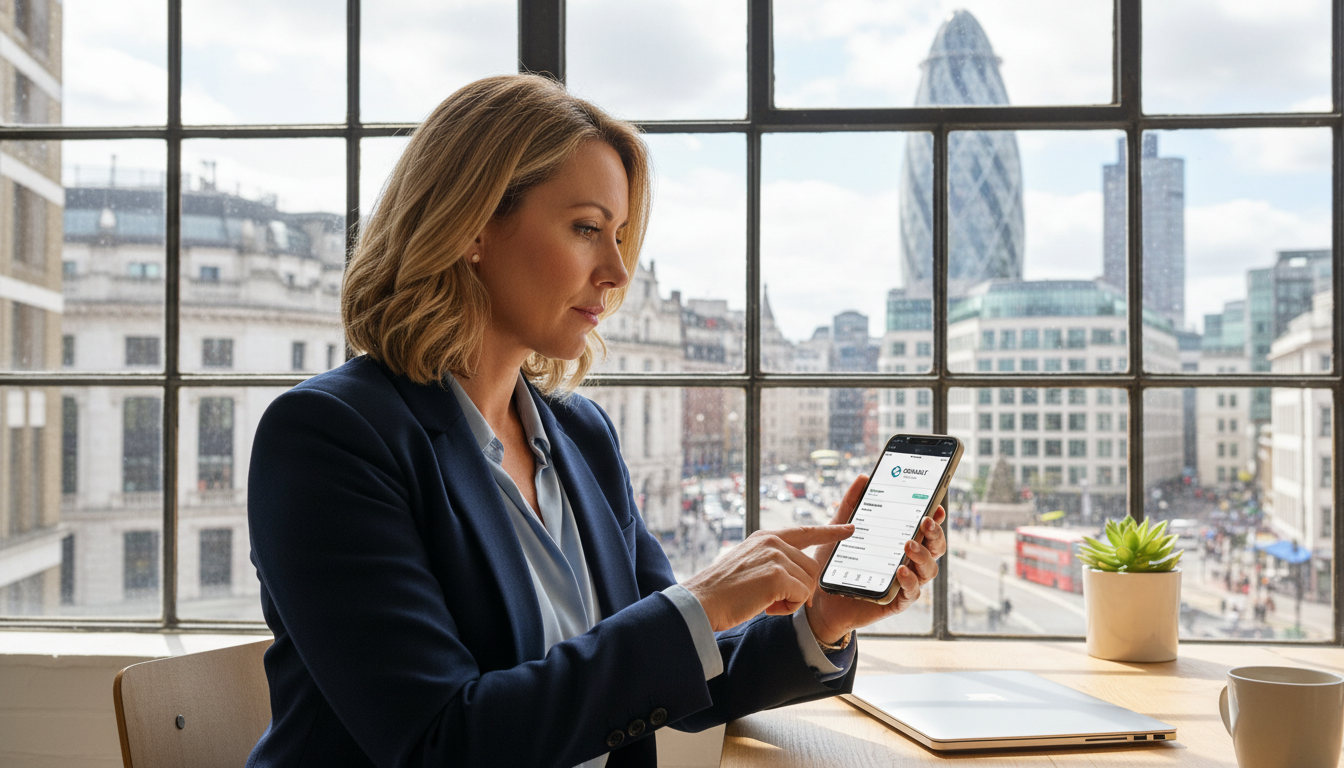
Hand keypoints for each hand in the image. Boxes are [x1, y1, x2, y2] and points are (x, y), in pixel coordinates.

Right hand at [682, 524, 854, 631]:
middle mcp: (772, 542)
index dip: (830, 531)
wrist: (702, 601)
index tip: (850, 528)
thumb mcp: (748, 565)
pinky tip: (766, 606)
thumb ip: (771, 562)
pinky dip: (787, 608)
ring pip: (807, 583)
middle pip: (810, 568)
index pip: (805, 532)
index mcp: (766, 537)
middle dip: (797, 590)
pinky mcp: (777, 575)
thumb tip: (798, 579)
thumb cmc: (722, 591)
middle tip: (769, 599)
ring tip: (764, 602)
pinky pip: (801, 596)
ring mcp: (775, 556)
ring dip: (791, 600)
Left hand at [804, 475, 947, 644]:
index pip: (925, 530)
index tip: (936, 506)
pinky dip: (910, 582)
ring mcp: (904, 583)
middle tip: (925, 521)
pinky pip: (912, 593)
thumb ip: (851, 504)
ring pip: (929, 570)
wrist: (820, 599)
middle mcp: (908, 562)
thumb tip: (863, 477)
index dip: (935, 518)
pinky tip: (901, 571)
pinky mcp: (896, 602)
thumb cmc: (835, 563)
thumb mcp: (839, 530)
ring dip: (923, 556)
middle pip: (935, 548)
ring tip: (908, 545)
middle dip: (934, 534)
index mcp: (899, 543)